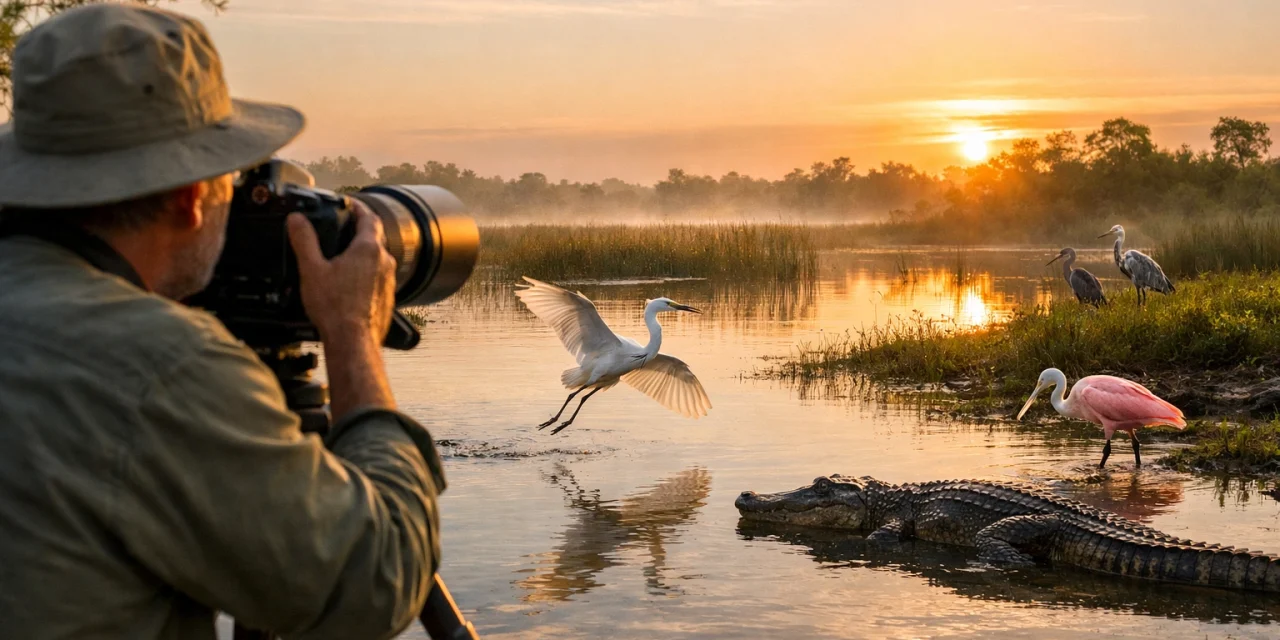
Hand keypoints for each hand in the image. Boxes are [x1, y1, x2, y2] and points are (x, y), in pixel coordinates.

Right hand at [286, 202, 396, 344]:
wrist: (353, 341)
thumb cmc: (335, 308)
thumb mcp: (312, 269)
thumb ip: (304, 240)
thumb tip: (297, 219)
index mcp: (368, 249)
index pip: (368, 217)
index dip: (358, 207)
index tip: (350, 204)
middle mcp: (384, 262)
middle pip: (374, 237)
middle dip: (358, 230)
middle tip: (343, 228)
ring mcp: (389, 280)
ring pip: (377, 258)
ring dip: (363, 253)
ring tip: (343, 256)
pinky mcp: (388, 296)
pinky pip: (378, 277)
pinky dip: (366, 273)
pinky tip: (350, 282)